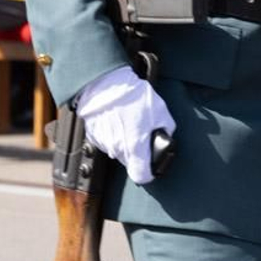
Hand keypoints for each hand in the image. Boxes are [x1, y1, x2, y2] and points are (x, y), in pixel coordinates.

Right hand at [76, 65, 174, 184]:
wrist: (105, 84)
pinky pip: (107, 142)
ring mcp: (104, 144)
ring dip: (125, 142)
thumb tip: (166, 134)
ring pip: (119, 152)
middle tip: (142, 132)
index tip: (152, 163)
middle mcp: (118, 150)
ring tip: (129, 121)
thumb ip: (166, 128)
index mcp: (135, 147)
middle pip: (131, 162)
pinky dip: (113, 134)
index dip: (150, 171)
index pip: (142, 176)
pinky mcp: (94, 136)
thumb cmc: (131, 96)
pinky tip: (118, 119)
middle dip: (138, 151)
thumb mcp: (160, 110)